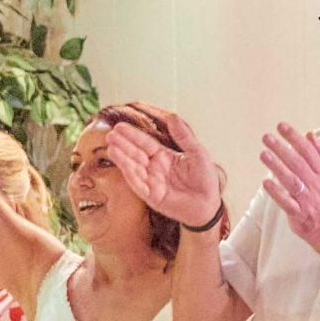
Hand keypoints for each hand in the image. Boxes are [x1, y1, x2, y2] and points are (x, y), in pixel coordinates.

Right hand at [102, 108, 223, 228]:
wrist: (209, 204)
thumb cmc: (205, 179)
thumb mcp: (197, 153)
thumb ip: (184, 136)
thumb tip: (173, 116)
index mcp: (164, 156)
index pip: (144, 143)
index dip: (132, 135)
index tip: (119, 127)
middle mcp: (154, 168)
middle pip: (135, 154)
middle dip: (123, 145)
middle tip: (110, 135)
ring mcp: (151, 182)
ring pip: (134, 168)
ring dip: (122, 159)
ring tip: (111, 148)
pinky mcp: (152, 197)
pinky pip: (139, 185)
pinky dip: (131, 175)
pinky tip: (123, 165)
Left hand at [259, 124, 319, 254]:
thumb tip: (310, 135)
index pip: (309, 151)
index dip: (294, 137)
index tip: (281, 126)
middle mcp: (316, 184)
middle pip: (298, 163)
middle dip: (282, 148)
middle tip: (267, 137)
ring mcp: (307, 199)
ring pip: (291, 180)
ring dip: (277, 167)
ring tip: (263, 154)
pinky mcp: (299, 213)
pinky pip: (287, 202)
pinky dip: (277, 193)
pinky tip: (266, 182)